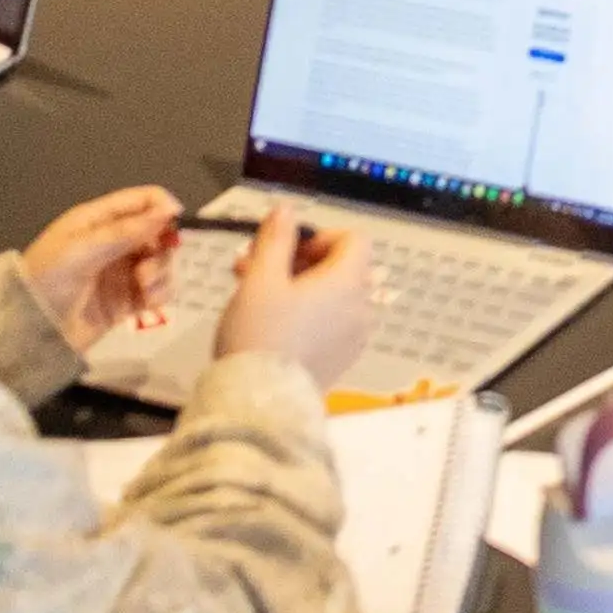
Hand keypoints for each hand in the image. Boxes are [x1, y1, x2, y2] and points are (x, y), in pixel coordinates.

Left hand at [18, 187, 181, 343]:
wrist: (29, 332)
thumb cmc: (48, 281)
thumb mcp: (81, 250)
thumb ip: (126, 231)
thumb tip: (170, 210)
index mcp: (98, 220)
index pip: (143, 200)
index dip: (164, 207)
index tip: (176, 227)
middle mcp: (115, 241)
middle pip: (158, 232)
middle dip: (162, 247)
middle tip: (146, 269)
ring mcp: (123, 272)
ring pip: (162, 261)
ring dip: (161, 272)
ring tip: (143, 288)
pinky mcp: (128, 301)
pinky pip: (159, 290)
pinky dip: (160, 293)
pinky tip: (147, 303)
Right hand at [208, 209, 375, 382]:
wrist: (260, 402)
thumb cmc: (260, 334)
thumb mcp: (260, 279)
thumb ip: (276, 240)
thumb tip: (287, 210)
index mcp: (348, 283)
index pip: (354, 240)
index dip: (320, 236)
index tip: (286, 248)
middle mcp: (361, 309)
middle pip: (341, 268)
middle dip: (297, 261)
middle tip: (252, 267)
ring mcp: (354, 338)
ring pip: (331, 297)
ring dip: (297, 287)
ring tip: (251, 294)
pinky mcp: (340, 361)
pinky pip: (330, 324)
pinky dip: (306, 314)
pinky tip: (268, 323)